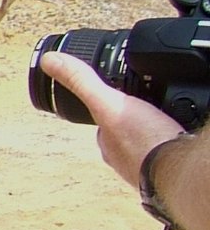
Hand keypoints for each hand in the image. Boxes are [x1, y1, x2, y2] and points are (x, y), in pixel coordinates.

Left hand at [41, 50, 186, 187]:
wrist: (181, 170)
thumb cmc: (144, 142)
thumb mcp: (108, 103)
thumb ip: (81, 81)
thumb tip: (48, 59)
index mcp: (108, 140)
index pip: (103, 120)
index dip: (109, 106)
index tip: (119, 94)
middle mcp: (125, 156)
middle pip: (126, 131)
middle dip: (135, 117)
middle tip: (147, 105)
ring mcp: (149, 163)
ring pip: (148, 140)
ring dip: (154, 129)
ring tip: (165, 117)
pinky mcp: (171, 165)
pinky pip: (169, 147)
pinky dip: (171, 138)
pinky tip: (180, 132)